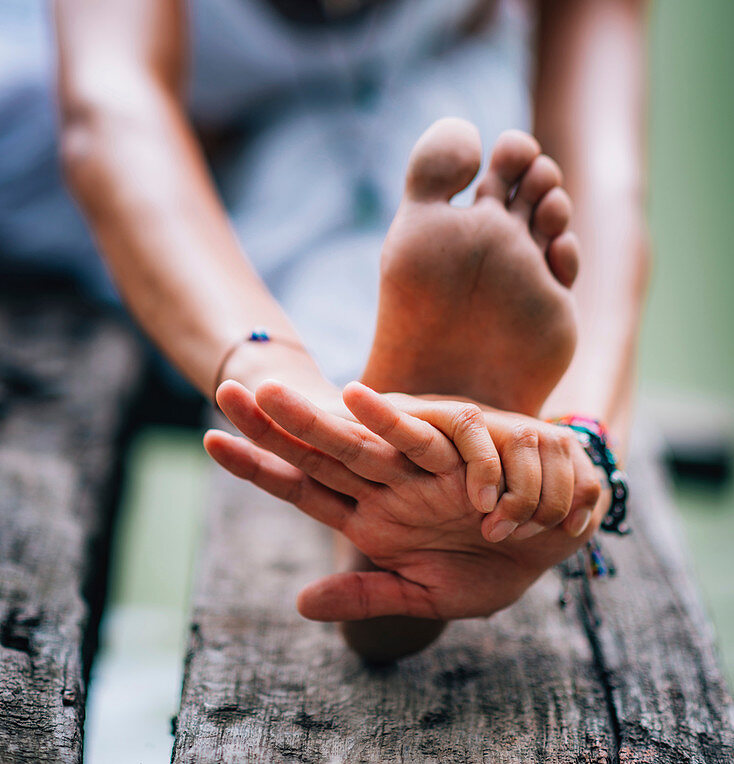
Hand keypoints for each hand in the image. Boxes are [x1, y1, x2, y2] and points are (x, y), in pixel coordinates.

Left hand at [204, 380, 605, 621]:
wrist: (557, 539)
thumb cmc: (490, 566)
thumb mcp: (425, 594)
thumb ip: (366, 594)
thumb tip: (300, 603)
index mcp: (371, 513)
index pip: (301, 485)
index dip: (257, 465)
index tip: (209, 441)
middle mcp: (390, 479)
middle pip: (323, 448)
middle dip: (277, 423)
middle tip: (226, 392)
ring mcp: (426, 462)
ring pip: (370, 434)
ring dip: (329, 417)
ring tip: (280, 395)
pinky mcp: (470, 448)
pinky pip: (436, 436)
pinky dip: (399, 424)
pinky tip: (360, 401)